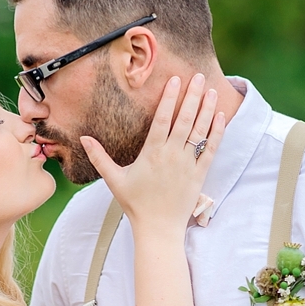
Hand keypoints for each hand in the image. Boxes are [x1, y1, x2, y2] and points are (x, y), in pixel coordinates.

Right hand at [80, 73, 224, 231]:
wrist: (158, 228)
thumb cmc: (135, 204)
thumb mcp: (114, 180)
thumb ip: (99, 157)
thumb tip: (83, 138)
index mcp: (152, 153)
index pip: (162, 119)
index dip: (169, 98)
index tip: (175, 79)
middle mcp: (172, 156)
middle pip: (184, 120)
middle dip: (193, 96)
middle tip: (199, 76)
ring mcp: (188, 165)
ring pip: (200, 132)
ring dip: (207, 109)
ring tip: (212, 90)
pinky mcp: (199, 175)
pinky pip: (211, 150)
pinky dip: (217, 133)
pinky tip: (221, 116)